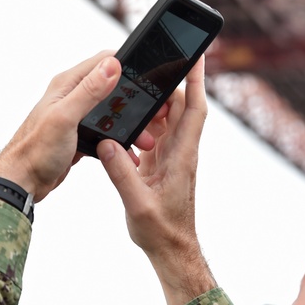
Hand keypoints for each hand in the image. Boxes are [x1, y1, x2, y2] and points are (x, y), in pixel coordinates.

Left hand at [0, 51, 155, 202]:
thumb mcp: (65, 118)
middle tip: (153, 114)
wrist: (21, 181)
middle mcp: (70, 97)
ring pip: (109, 112)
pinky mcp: (77, 136)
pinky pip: (103, 133)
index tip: (149, 76)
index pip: (102, 61)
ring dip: (128, 123)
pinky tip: (128, 152)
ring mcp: (74, 117)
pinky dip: (117, 140)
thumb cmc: (35, 151)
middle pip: (110, 87)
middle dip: (133, 99)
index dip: (127, 65)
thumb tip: (112, 65)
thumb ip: (89, 91)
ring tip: (145, 138)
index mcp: (67, 85)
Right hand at [98, 59, 214, 304]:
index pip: (194, 110)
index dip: (196, 81)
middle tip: (154, 61)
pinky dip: (143, 124)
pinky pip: (154, 136)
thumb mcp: (137, 203)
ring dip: (154, 104)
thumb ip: (121, 173)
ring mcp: (171, 158)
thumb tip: (107, 144)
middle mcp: (179, 152)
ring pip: (166, 120)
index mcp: (181, 156)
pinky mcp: (160, 166)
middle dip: (170, 83)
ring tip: (135, 87)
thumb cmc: (161, 230)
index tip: (197, 54)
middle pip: (180, 107)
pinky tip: (127, 119)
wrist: (171, 249)